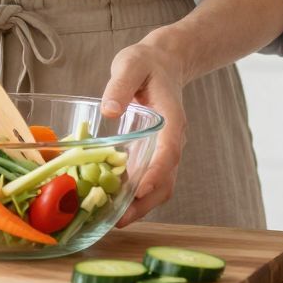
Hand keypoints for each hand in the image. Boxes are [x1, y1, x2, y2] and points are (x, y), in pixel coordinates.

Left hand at [100, 33, 189, 225]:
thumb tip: (109, 111)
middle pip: (167, 178)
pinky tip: (113, 202)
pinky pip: (150, 179)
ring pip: (161, 184)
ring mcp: (166, 148)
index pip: (169, 150)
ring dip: (141, 204)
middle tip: (120, 219)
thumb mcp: (131, 64)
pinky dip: (136, 195)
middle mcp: (173, 138)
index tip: (141, 189)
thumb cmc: (146, 62)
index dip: (156, 172)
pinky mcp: (155, 153)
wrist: (164, 62)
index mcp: (171, 118)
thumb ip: (120, 84)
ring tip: (114, 220)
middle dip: (146, 202)